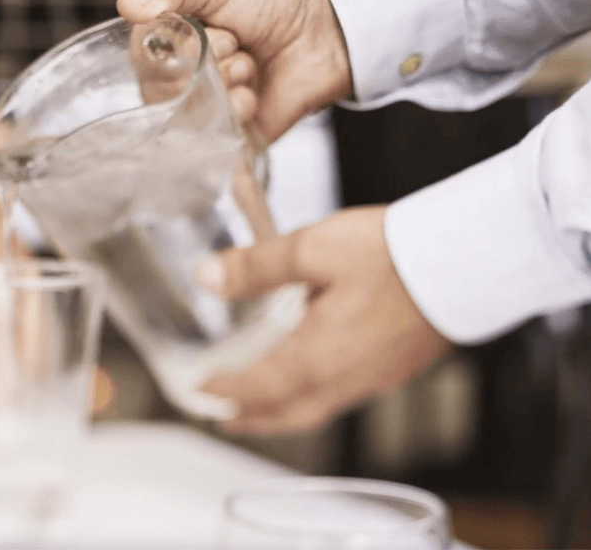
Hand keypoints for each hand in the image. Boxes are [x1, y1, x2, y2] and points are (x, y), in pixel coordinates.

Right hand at [117, 0, 351, 141]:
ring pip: (190, 118)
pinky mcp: (228, 136)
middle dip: (205, 68)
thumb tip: (127, 5)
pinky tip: (252, 97)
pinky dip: (235, 118)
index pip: (144, 61)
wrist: (328, 31)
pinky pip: (214, 144)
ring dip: (224, 90)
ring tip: (250, 69)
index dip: (173, 52)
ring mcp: (204, 109)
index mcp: (169, 43)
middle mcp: (181, 79)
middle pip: (164, 93)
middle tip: (234, 46)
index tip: (200, 35)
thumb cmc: (274, 2)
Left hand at [197, 206, 450, 434]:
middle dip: (253, 417)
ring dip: (285, 409)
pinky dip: (318, 394)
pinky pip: (347, 394)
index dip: (226, 388)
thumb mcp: (311, 250)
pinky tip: (315, 373)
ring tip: (263, 402)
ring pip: (320, 407)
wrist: (467, 256)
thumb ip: (256, 268)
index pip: (259, 386)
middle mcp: (347, 378)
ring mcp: (377, 376)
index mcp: (319, 357)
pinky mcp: (398, 366)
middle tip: (225, 417)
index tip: (200, 388)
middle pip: (289, 413)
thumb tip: (207, 278)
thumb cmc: (394, 253)